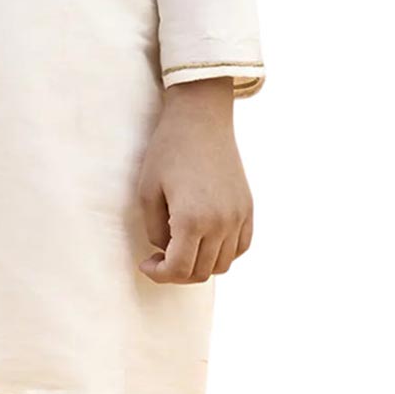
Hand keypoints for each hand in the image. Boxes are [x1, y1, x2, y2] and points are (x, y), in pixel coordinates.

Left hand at [136, 78, 253, 282]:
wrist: (200, 119)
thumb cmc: (168, 150)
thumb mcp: (147, 190)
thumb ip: (155, 230)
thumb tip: (166, 251)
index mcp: (192, 220)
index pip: (179, 270)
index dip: (159, 274)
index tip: (146, 264)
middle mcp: (221, 223)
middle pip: (201, 272)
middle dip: (177, 272)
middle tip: (159, 258)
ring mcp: (238, 217)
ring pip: (222, 264)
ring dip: (200, 265)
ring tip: (181, 247)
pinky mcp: (248, 208)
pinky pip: (240, 247)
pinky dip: (223, 253)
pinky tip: (205, 241)